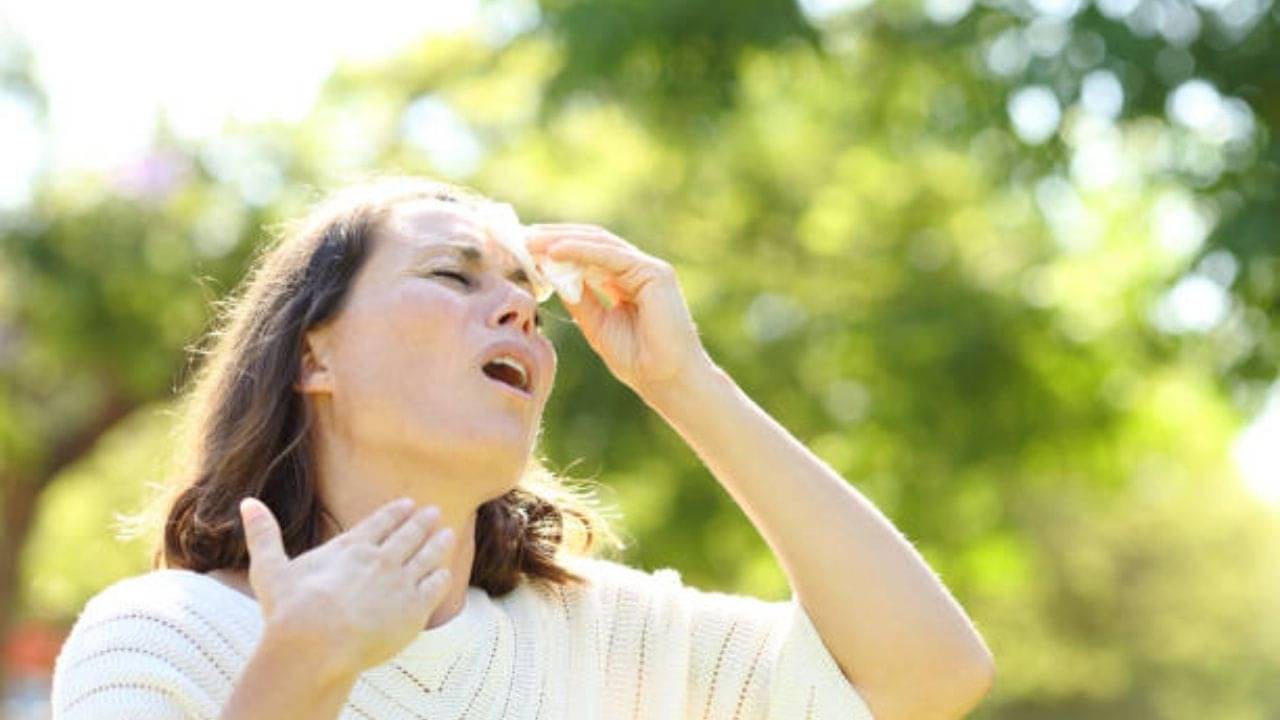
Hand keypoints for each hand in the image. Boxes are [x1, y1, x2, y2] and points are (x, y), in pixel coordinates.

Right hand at [238, 496, 455, 676]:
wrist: (316, 642)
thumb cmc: (289, 610)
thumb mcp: (271, 568)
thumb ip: (263, 534)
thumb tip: (247, 503)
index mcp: (350, 548)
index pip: (379, 523)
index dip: (395, 513)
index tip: (408, 504)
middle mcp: (379, 559)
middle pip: (408, 535)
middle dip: (422, 522)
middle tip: (434, 513)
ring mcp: (399, 581)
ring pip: (426, 556)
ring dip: (438, 544)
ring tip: (448, 533)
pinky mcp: (414, 608)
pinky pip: (434, 587)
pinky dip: (440, 578)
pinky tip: (444, 574)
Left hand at [526, 224, 711, 397]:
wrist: (666, 380)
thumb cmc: (637, 360)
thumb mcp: (596, 325)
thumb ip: (579, 298)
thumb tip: (553, 274)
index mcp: (626, 282)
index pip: (589, 255)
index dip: (558, 249)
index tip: (526, 248)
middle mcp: (638, 271)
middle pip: (592, 242)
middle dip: (556, 237)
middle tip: (522, 236)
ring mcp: (648, 269)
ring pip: (600, 243)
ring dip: (563, 240)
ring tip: (532, 240)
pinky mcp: (655, 273)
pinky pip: (611, 255)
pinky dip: (581, 251)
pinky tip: (556, 251)